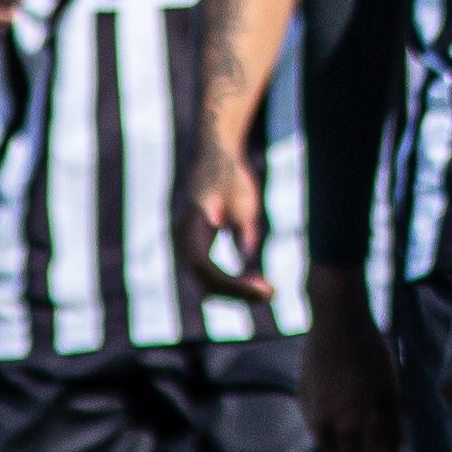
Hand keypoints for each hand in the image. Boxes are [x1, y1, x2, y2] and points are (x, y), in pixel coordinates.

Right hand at [177, 134, 269, 300]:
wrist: (214, 157)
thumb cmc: (230, 175)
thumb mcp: (244, 198)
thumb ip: (245, 225)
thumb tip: (247, 253)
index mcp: (190, 224)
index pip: (205, 267)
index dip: (232, 284)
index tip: (264, 288)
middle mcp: (180, 239)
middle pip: (203, 282)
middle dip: (237, 293)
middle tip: (272, 293)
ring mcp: (182, 246)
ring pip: (203, 283)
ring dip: (233, 292)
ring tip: (267, 292)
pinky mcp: (191, 249)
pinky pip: (206, 276)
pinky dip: (228, 285)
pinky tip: (254, 285)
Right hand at [302, 269, 398, 451]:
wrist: (336, 320)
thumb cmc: (372, 356)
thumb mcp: (390, 396)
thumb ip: (391, 434)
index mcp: (348, 428)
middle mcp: (323, 427)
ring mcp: (309, 414)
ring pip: (332, 446)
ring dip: (352, 449)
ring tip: (375, 437)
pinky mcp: (302, 401)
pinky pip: (322, 426)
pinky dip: (339, 429)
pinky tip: (354, 410)